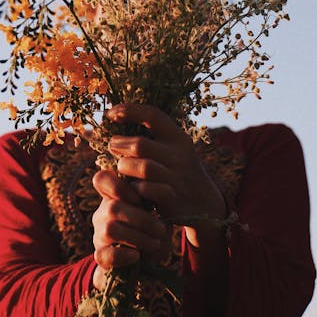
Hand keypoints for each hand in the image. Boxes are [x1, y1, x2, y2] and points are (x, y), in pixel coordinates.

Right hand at [91, 166, 169, 289]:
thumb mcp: (156, 213)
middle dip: (141, 219)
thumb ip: (156, 207)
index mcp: (115, 196)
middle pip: (112, 207)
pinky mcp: (101, 256)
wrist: (142, 260)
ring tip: (155, 242)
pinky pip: (105, 255)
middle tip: (160, 228)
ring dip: (137, 237)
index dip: (118, 186)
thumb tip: (160, 218)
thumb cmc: (152, 229)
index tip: (140, 199)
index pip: (101, 179)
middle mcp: (103, 213)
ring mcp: (99, 234)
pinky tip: (137, 256)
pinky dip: (123, 255)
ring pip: (110, 229)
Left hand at [106, 103, 226, 248]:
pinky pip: (145, 189)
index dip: (129, 111)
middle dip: (120, 144)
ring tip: (120, 167)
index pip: (153, 115)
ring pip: (141, 167)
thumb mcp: (172, 151)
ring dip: (124, 167)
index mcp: (178, 138)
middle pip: (140, 145)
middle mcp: (180, 155)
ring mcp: (176, 177)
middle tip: (112, 146)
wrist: (205, 204)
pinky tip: (132, 188)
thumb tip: (117, 119)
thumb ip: (151, 139)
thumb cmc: (177, 172)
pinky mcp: (171, 197)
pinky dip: (134, 188)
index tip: (111, 114)